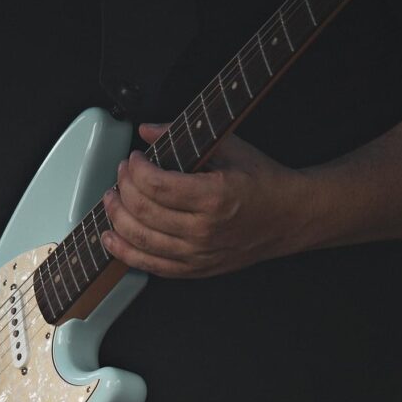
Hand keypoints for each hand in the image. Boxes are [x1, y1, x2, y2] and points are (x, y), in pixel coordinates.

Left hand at [101, 123, 309, 277]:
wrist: (290, 218)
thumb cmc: (263, 184)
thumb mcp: (230, 148)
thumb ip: (184, 136)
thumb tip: (148, 131)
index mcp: (215, 197)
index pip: (156, 185)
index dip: (135, 169)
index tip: (133, 159)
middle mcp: (204, 230)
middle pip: (143, 212)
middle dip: (123, 189)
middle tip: (121, 175)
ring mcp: (198, 254)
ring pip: (140, 240)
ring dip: (116, 218)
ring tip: (111, 200)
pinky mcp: (195, 270)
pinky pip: (150, 266)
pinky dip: (125, 252)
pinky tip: (112, 238)